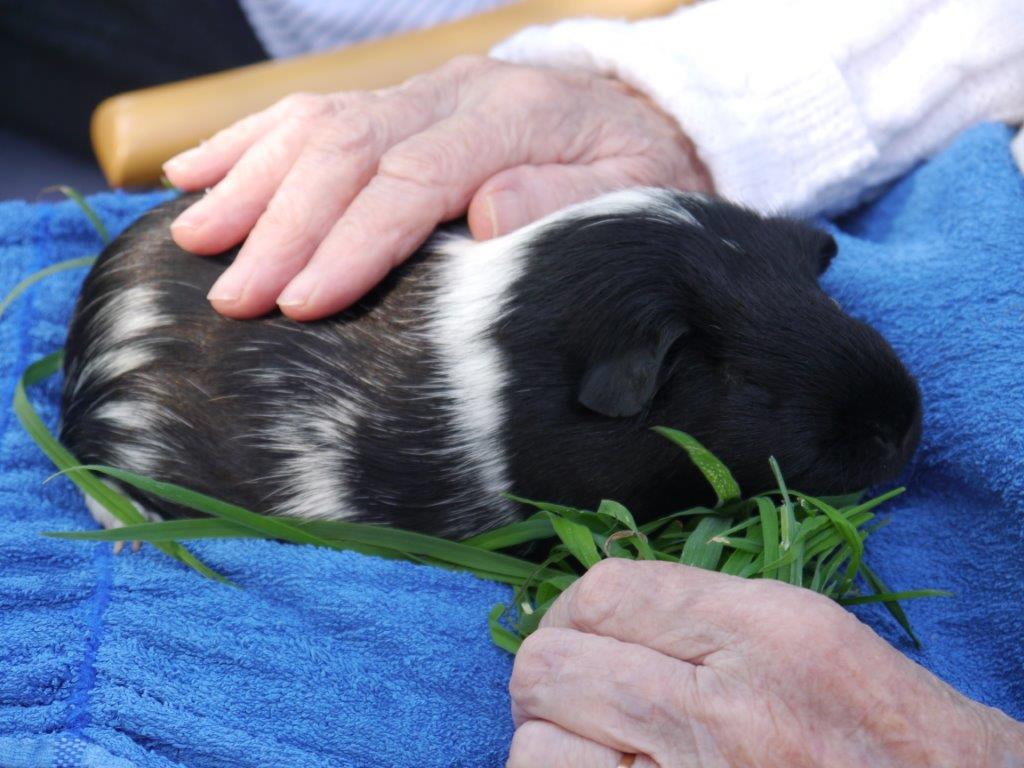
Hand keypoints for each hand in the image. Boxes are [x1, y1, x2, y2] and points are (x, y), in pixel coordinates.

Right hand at [162, 56, 711, 319]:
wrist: (647, 121)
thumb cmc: (640, 179)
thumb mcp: (636, 197)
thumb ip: (567, 202)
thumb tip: (483, 214)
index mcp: (516, 118)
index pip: (414, 179)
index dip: (353, 242)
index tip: (302, 302)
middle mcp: (456, 93)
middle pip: (348, 148)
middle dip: (283, 226)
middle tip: (233, 296)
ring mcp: (421, 92)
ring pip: (315, 121)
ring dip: (248, 181)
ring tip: (194, 240)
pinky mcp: (398, 102)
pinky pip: (310, 109)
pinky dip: (248, 142)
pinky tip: (196, 173)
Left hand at [507, 559, 1023, 766]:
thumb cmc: (891, 737)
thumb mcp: (814, 638)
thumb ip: (704, 613)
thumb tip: (596, 610)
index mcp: (768, 631)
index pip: (605, 592)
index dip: (570, 612)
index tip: (578, 634)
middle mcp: (726, 708)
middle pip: (549, 666)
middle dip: (550, 679)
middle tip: (578, 698)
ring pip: (536, 748)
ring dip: (552, 747)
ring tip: (597, 753)